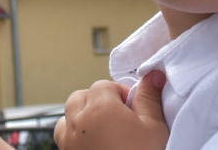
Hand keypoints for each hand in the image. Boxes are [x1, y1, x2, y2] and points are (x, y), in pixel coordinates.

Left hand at [54, 71, 168, 149]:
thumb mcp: (153, 128)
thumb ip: (149, 98)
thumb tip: (153, 75)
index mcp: (99, 107)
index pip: (103, 85)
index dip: (120, 94)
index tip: (132, 108)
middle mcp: (77, 121)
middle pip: (81, 96)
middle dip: (98, 101)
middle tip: (119, 118)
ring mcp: (68, 140)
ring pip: (68, 115)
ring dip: (82, 116)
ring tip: (104, 130)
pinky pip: (63, 136)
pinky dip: (74, 134)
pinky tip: (93, 144)